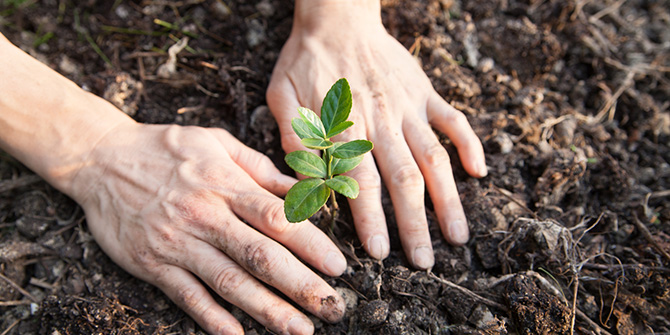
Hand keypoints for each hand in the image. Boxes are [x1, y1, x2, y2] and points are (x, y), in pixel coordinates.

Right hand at [69, 123, 345, 333]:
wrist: (100, 159)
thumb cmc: (166, 148)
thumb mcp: (217, 142)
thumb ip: (260, 168)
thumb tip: (301, 188)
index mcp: (224, 183)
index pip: (276, 218)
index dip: (311, 244)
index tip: (338, 266)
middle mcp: (205, 216)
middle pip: (260, 256)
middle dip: (300, 285)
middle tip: (332, 307)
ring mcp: (178, 243)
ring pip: (229, 282)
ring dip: (267, 310)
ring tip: (299, 330)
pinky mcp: (154, 264)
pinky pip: (188, 296)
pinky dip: (213, 319)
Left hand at [267, 1, 486, 268]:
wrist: (338, 17)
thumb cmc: (305, 60)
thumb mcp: (282, 94)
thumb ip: (292, 135)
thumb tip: (302, 179)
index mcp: (345, 124)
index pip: (360, 181)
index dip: (370, 219)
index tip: (380, 252)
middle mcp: (381, 119)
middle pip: (403, 179)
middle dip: (414, 224)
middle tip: (423, 262)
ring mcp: (408, 106)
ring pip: (434, 158)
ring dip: (448, 199)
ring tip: (459, 237)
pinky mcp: (425, 92)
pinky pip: (453, 119)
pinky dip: (469, 144)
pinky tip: (480, 172)